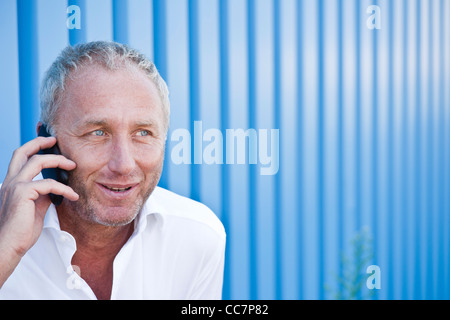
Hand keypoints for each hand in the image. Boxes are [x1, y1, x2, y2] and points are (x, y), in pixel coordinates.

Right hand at [0, 136, 78, 286]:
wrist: (10, 245)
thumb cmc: (22, 230)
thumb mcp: (35, 206)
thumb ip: (42, 194)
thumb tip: (56, 188)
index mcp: (11, 184)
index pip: (19, 158)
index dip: (33, 146)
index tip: (49, 142)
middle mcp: (10, 182)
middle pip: (23, 152)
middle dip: (40, 142)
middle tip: (57, 141)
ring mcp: (15, 186)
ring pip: (37, 162)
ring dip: (58, 161)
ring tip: (73, 166)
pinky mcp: (23, 194)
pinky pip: (48, 183)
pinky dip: (64, 188)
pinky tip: (73, 196)